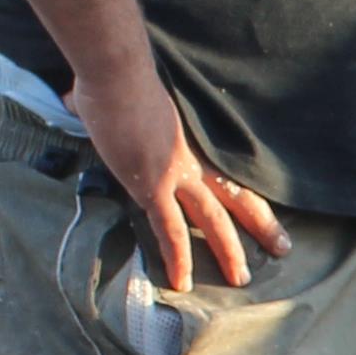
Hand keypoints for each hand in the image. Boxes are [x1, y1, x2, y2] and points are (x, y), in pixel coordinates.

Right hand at [78, 55, 283, 290]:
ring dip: (229, 250)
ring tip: (242, 279)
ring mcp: (173, 174)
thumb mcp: (123, 99)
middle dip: (260, 224)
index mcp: (187, 142)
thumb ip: (106, 108)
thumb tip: (71, 99)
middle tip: (284, 248)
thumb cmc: (114, 78)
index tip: (264, 211)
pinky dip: (176, 256)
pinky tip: (182, 281)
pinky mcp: (151, 185)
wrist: (116, 73)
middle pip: (235, 196)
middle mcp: (189, 160)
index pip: (225, 173)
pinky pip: (168, 229)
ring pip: (212, 218)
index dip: (244, 193)